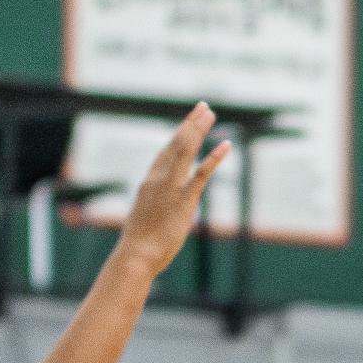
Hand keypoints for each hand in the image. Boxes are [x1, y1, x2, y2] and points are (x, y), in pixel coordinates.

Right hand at [118, 104, 231, 277]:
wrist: (136, 255)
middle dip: (190, 124)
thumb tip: (166, 206)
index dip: (179, 135)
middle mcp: (159, 178)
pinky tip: (226, 144)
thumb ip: (158, 205)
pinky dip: (215, 157)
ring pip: (186, 150)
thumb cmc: (140, 242)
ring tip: (210, 113)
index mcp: (150, 182)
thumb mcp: (147, 216)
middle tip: (203, 107)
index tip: (189, 122)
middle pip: (176, 144)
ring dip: (199, 130)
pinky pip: (202, 173)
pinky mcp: (185, 199)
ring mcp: (171, 187)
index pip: (166, 152)